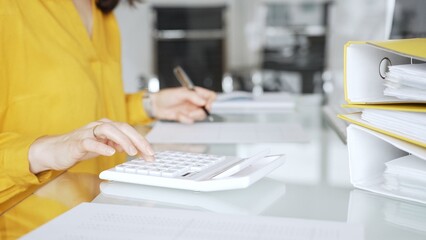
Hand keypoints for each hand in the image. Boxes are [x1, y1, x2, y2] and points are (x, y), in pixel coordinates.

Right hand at [28, 119, 154, 173]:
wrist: (54, 150)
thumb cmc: (79, 147)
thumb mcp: (103, 145)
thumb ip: (117, 144)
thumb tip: (133, 148)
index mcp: (107, 127)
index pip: (128, 131)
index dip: (142, 141)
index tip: (151, 153)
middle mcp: (99, 126)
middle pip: (122, 127)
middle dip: (138, 140)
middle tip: (148, 153)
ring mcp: (88, 133)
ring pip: (108, 130)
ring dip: (123, 140)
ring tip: (132, 152)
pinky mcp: (77, 142)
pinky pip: (90, 142)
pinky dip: (101, 147)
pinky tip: (111, 153)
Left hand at [150, 87, 215, 123]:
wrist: (155, 106)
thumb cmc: (166, 96)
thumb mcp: (180, 93)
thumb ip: (193, 96)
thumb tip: (203, 101)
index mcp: (196, 93)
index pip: (210, 96)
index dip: (212, 101)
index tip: (207, 106)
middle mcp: (195, 101)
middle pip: (207, 108)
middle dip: (201, 112)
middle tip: (193, 113)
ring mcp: (191, 109)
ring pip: (200, 116)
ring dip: (193, 116)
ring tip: (183, 113)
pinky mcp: (186, 117)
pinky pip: (190, 120)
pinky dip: (185, 119)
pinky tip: (178, 115)